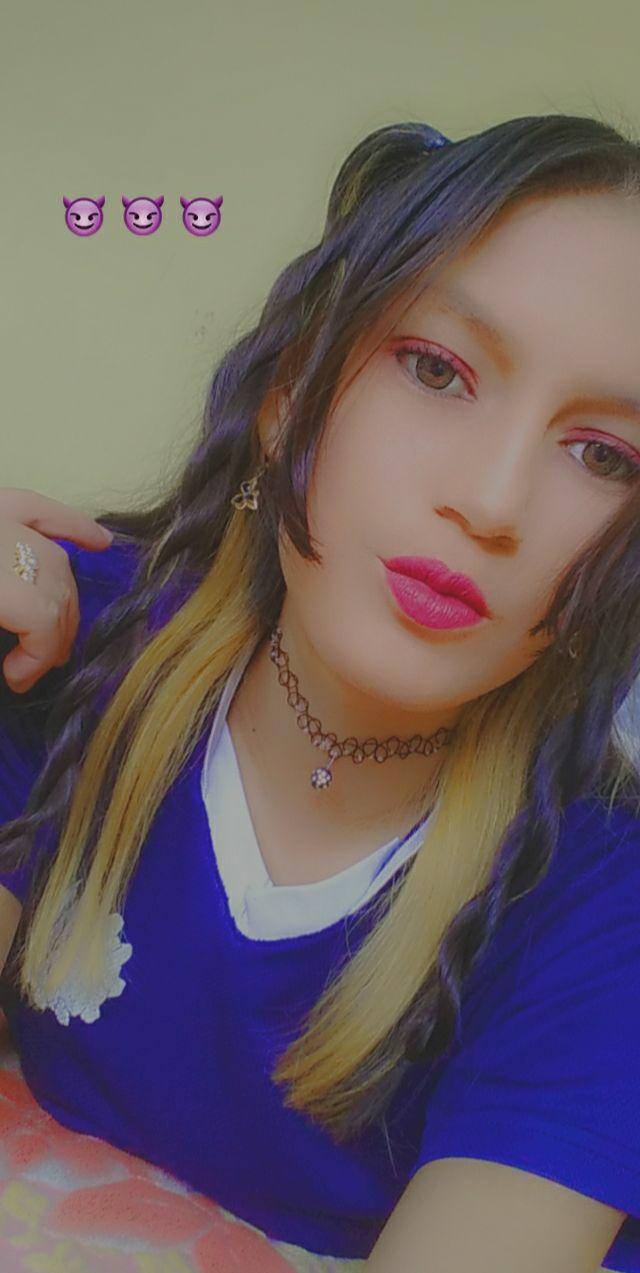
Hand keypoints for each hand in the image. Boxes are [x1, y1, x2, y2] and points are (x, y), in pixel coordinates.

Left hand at [0, 487, 112, 693]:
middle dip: (56, 632)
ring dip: (67, 596)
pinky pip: (43, 508)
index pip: (41, 614)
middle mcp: (3, 536)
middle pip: (55, 587)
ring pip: (56, 556)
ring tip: (55, 631)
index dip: (39, 655)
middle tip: (34, 665)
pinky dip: (75, 525)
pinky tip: (101, 542)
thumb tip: (20, 668)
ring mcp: (1, 516)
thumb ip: (1, 631)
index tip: (16, 679)